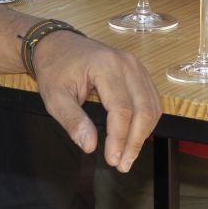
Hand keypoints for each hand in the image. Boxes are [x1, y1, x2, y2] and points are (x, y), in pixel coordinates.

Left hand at [31, 30, 161, 170]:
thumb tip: (90, 146)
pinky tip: (135, 135)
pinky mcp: (138, 70)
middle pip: (144, 108)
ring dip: (143, 133)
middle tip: (123, 164)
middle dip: (135, 141)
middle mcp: (127, 63)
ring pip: (152, 105)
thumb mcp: (55, 98)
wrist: (57, 44)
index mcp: (106, 66)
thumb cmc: (55, 69)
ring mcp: (136, 65)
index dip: (120, 138)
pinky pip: (151, 98)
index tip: (112, 160)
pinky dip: (146, 120)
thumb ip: (73, 121)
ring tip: (128, 155)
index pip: (122, 109)